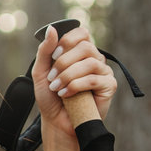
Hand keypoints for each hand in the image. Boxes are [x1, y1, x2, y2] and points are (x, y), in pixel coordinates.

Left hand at [31, 22, 117, 140]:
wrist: (56, 121)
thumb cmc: (50, 97)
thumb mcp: (41, 72)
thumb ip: (45, 51)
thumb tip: (51, 28)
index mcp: (80, 53)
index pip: (81, 33)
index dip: (67, 41)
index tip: (54, 56)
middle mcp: (94, 59)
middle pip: (85, 46)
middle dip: (64, 62)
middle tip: (52, 79)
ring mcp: (103, 72)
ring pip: (89, 62)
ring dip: (68, 76)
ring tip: (57, 89)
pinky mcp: (109, 86)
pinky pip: (94, 79)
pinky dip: (76, 86)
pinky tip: (67, 95)